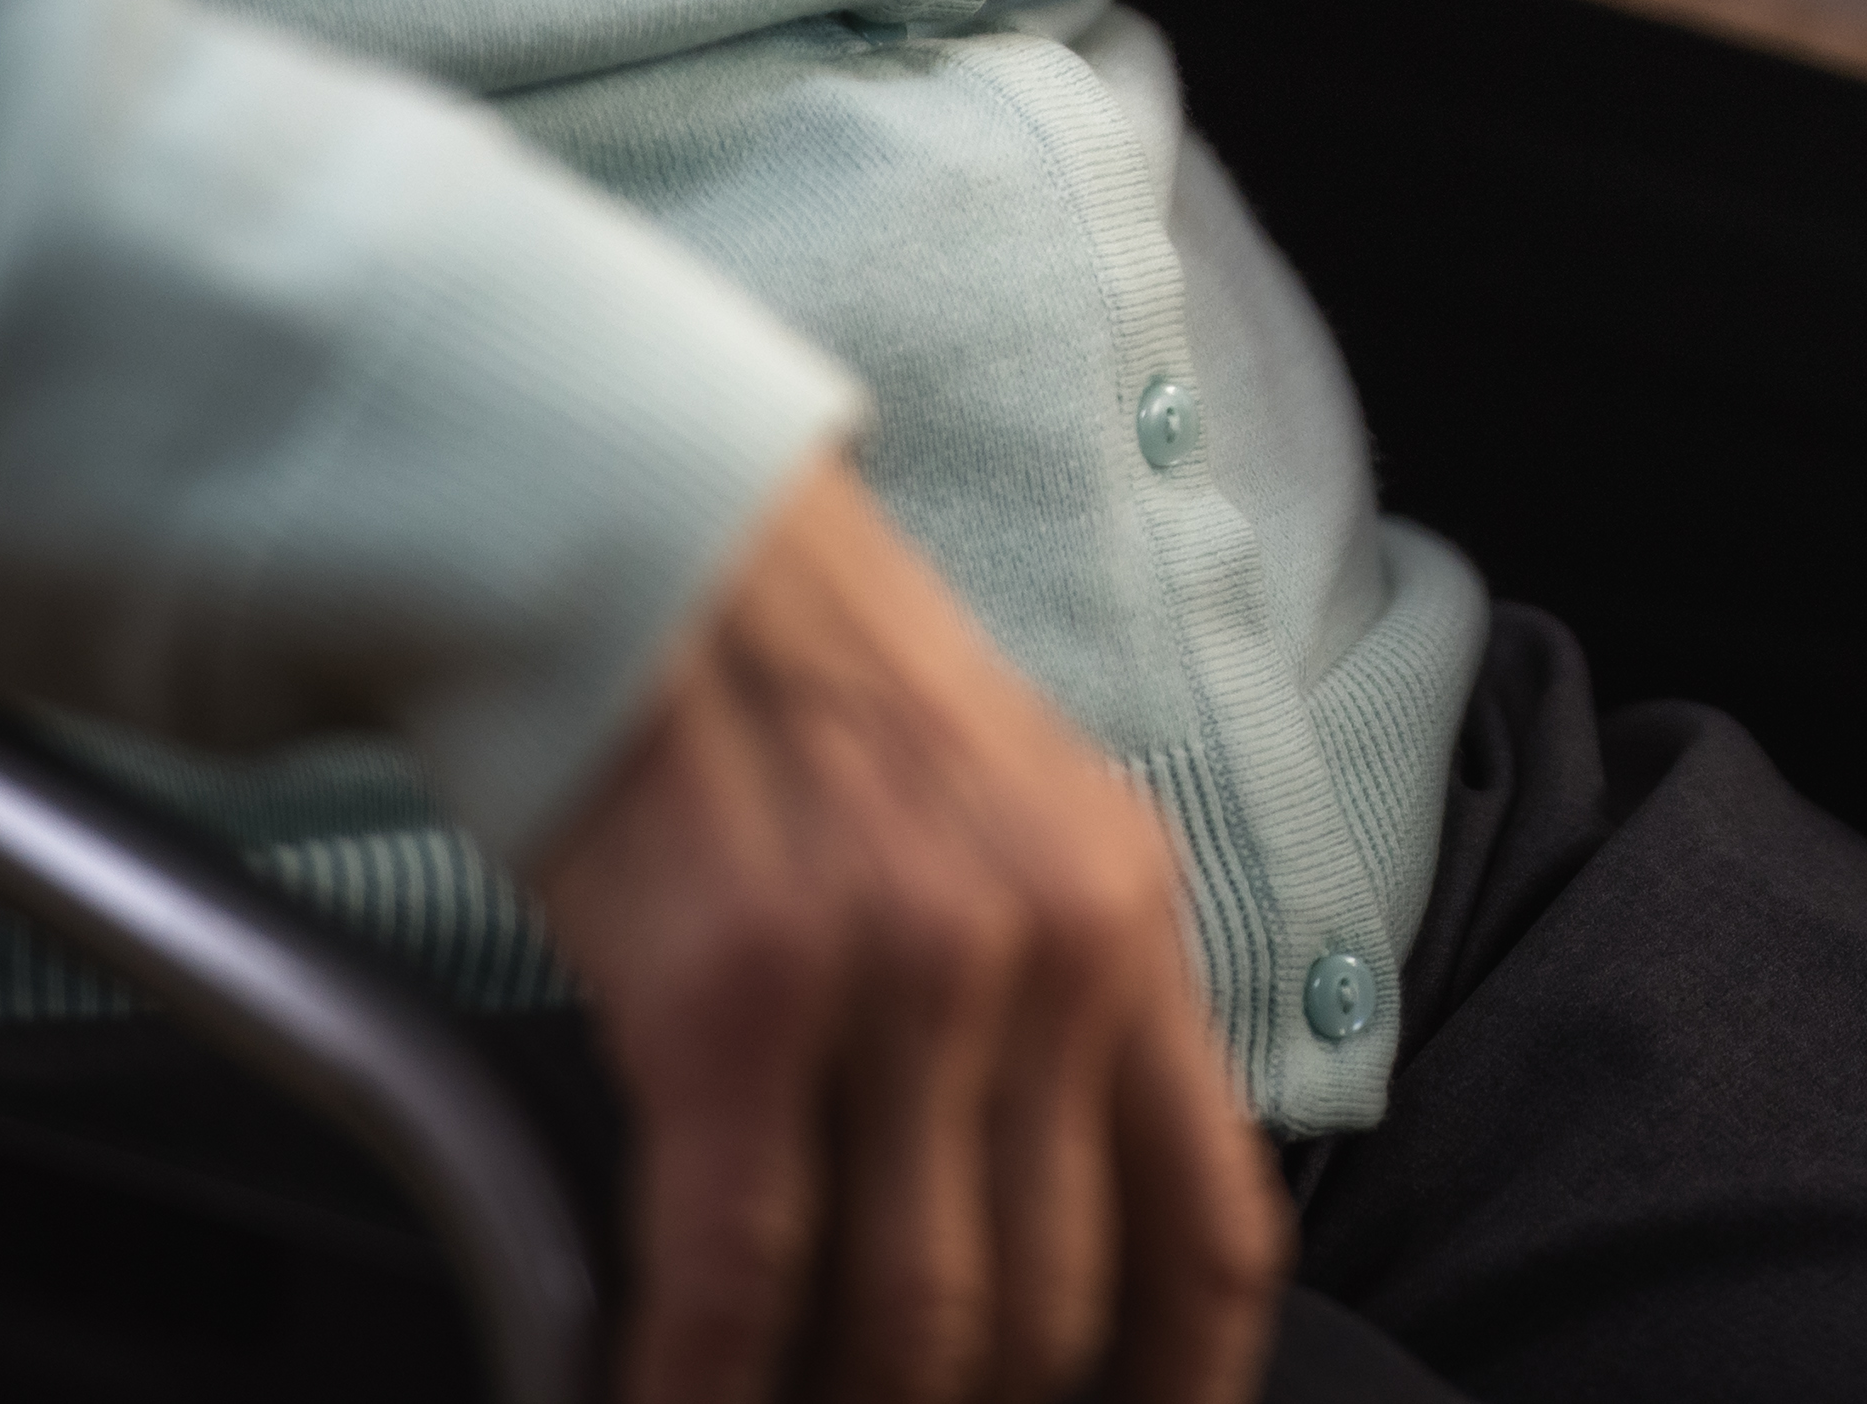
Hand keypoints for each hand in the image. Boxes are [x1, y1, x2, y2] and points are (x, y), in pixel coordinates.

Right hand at [529, 456, 1287, 1403]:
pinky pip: (738, 1281)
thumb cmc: (814, 702)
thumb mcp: (1017, 826)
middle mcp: (1043, 956)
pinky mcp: (732, 1002)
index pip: (1211, 1232)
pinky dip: (698, 1388)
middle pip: (1054, 1310)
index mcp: (1128, 922)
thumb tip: (1064, 1217)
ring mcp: (896, 980)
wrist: (655, 548)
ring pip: (912, 1325)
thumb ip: (1065, 1006)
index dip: (1176, 1396)